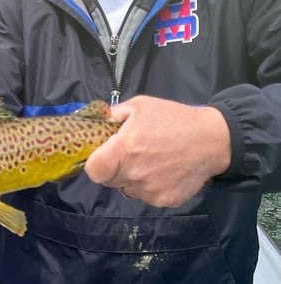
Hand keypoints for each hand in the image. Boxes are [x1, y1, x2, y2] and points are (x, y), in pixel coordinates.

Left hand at [85, 95, 230, 207]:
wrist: (211, 139)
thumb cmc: (173, 119)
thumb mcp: (140, 106)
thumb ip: (114, 114)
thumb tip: (98, 122)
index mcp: (125, 149)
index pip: (94, 171)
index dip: (95, 163)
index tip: (102, 155)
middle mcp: (135, 174)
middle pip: (109, 180)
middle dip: (113, 168)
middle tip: (128, 154)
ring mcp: (151, 190)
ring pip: (128, 189)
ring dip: (131, 178)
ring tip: (149, 160)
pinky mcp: (166, 200)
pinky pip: (147, 195)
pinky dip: (149, 186)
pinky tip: (162, 170)